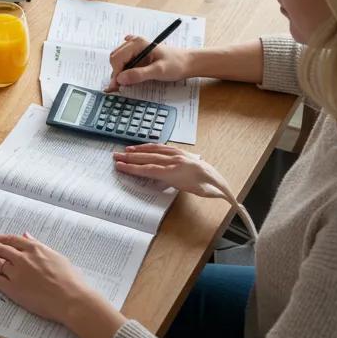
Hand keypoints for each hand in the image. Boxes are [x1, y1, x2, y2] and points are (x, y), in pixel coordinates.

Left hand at [0, 234, 125, 337]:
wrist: (70, 298)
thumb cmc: (70, 279)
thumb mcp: (57, 256)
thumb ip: (39, 246)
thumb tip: (27, 236)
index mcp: (35, 249)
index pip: (14, 241)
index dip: (4, 239)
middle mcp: (23, 259)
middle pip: (2, 250)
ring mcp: (16, 273)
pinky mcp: (13, 289)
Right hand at [107, 34, 191, 90]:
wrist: (187, 63)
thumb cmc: (176, 64)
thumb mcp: (158, 71)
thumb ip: (139, 74)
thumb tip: (120, 79)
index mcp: (137, 43)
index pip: (117, 58)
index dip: (116, 73)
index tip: (117, 87)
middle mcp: (133, 43)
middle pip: (115, 59)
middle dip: (116, 73)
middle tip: (120, 88)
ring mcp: (134, 49)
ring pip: (118, 61)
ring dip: (119, 74)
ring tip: (126, 84)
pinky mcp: (136, 55)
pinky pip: (124, 62)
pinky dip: (123, 71)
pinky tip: (128, 78)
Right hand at [114, 144, 236, 201]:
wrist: (220, 180)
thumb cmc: (206, 188)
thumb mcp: (191, 191)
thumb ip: (172, 186)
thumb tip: (159, 183)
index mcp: (176, 171)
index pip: (149, 169)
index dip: (133, 168)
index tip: (120, 166)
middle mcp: (175, 160)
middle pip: (148, 158)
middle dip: (130, 157)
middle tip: (115, 156)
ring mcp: (177, 154)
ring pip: (154, 150)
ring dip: (138, 150)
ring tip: (125, 150)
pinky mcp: (180, 152)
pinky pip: (162, 147)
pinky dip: (150, 146)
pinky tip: (143, 147)